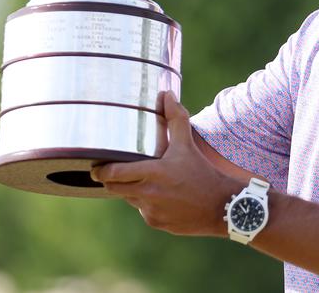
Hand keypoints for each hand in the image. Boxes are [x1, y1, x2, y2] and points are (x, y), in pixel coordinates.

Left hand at [92, 93, 242, 236]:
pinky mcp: (157, 223)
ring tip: (142, 179)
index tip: (96, 166)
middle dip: (111, 180)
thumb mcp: (187, 145)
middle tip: (111, 172)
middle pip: (114, 189)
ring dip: (131, 190)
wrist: (222, 206)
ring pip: (129, 199)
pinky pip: (143, 211)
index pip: (114, 174)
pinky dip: (147, 203)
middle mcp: (148, 194)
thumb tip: (166, 95)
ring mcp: (151, 211)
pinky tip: (160, 195)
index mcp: (153, 173)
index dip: (101, 171)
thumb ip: (175, 119)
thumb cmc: (203, 172)